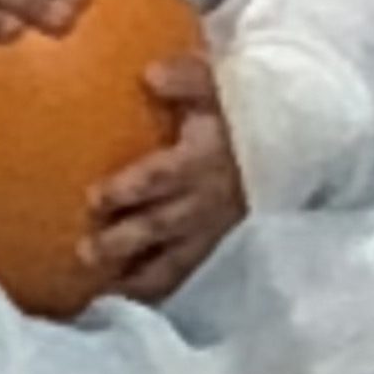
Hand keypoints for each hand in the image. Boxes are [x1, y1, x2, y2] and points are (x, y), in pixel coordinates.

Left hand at [87, 52, 246, 303]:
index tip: (93, 198)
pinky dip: (157, 289)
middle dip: (123, 240)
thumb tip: (150, 74)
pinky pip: (185, 273)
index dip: (130, 189)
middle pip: (160, 225)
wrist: (288, 140)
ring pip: (172, 259)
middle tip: (85, 252)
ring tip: (101, 289)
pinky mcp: (215, 245)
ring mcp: (212, 228)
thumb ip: (187, 77)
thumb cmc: (239, 107)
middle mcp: (206, 198)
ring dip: (136, 276)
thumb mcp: (219, 82)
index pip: (163, 176)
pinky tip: (128, 299)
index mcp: (203, 157)